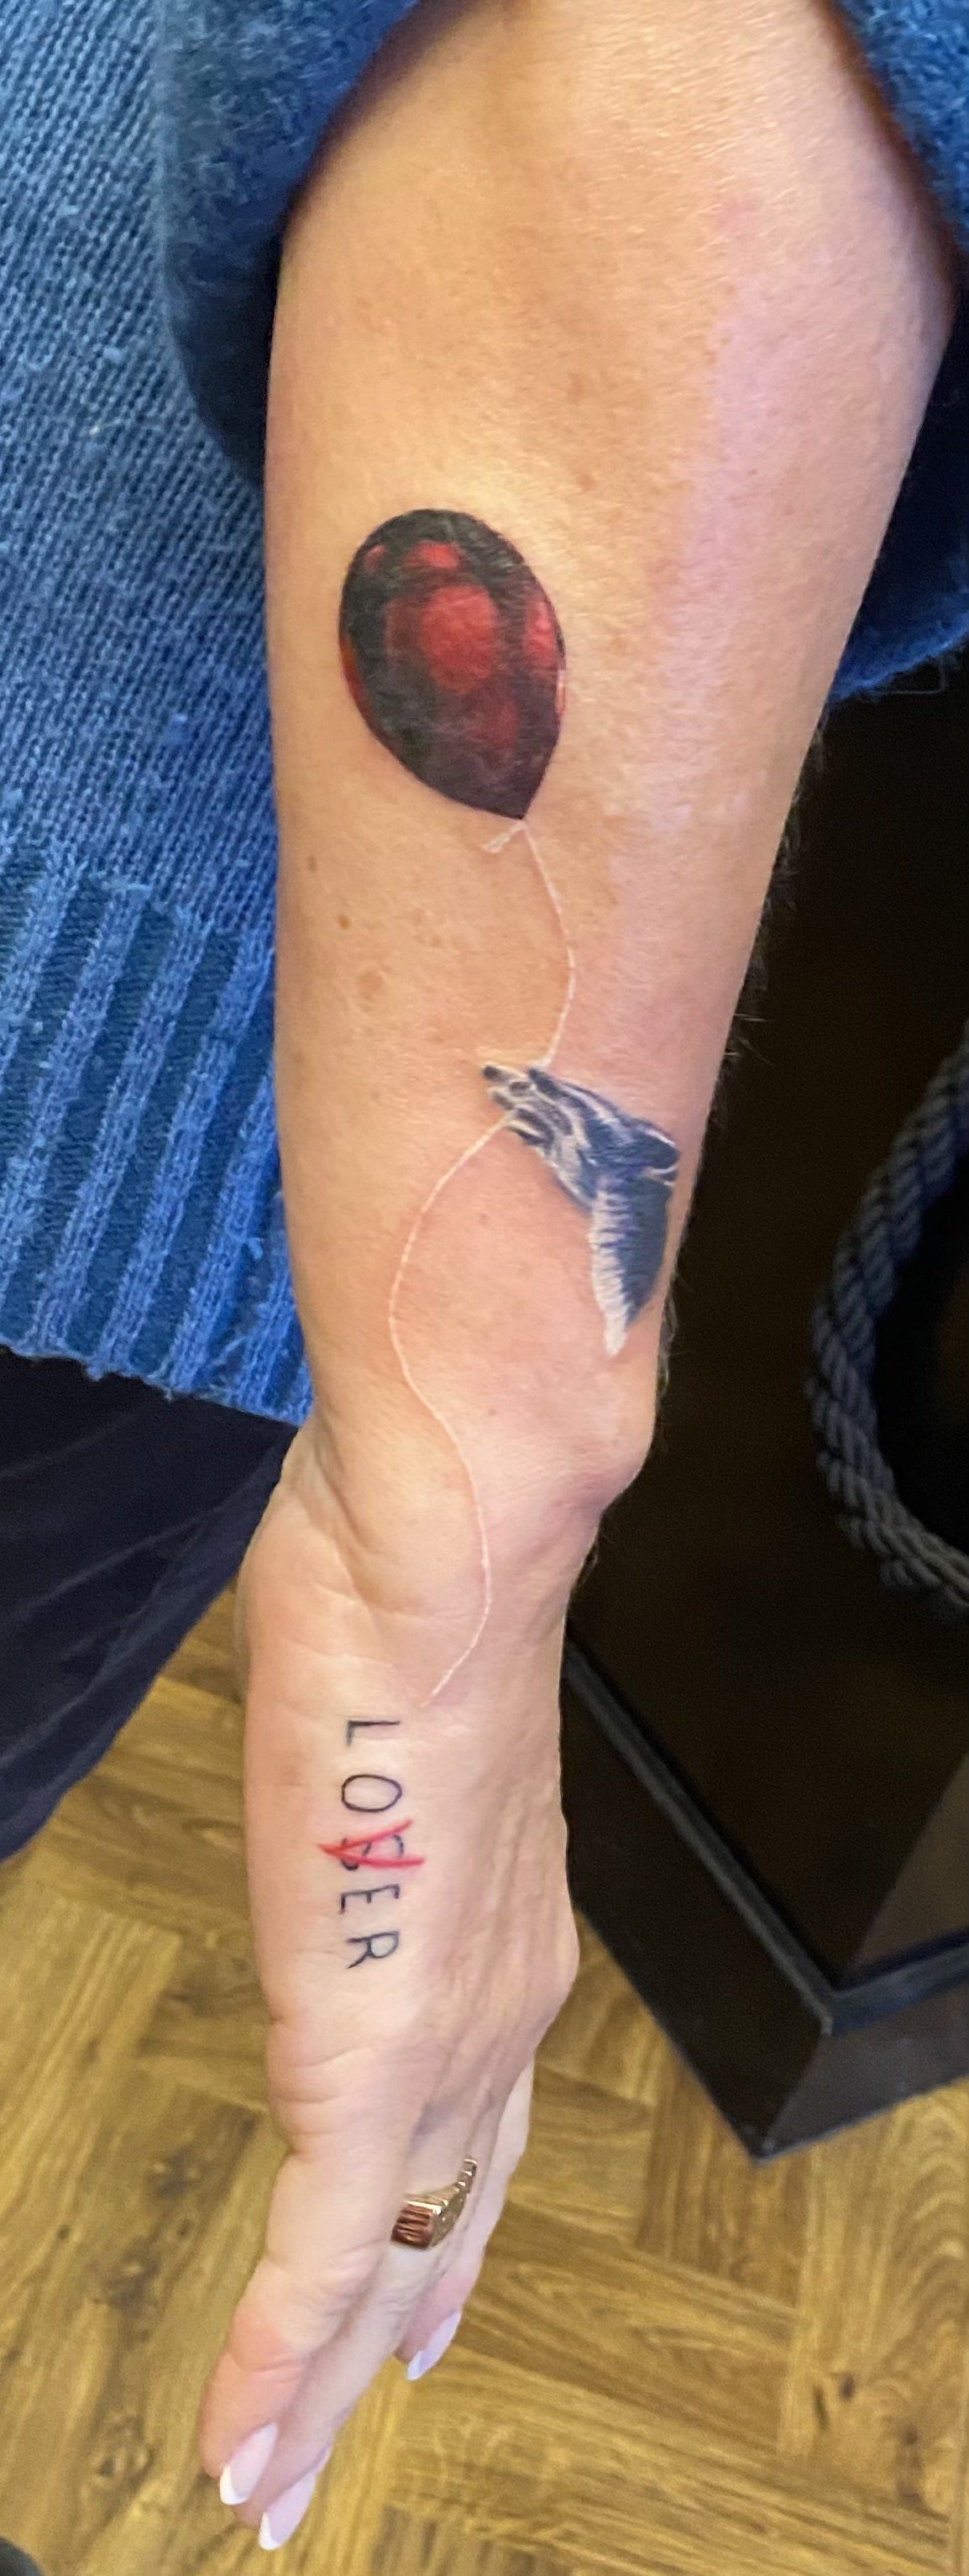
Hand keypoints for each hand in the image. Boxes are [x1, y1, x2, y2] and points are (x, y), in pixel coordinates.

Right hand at [197, 1417, 580, 2546]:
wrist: (444, 1557)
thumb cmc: (406, 1604)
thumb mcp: (390, 1733)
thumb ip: (374, 1801)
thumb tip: (342, 1783)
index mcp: (508, 1937)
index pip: (478, 2128)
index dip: (435, 2226)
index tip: (404, 2300)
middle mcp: (504, 2011)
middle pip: (447, 2218)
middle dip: (387, 2333)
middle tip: (333, 2435)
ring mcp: (446, 2045)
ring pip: (383, 2261)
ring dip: (315, 2383)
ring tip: (263, 2477)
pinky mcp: (370, 2058)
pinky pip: (323, 2250)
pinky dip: (276, 2362)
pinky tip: (235, 2445)